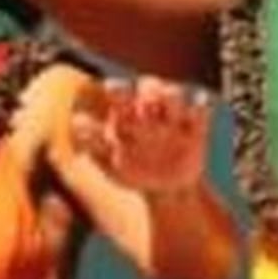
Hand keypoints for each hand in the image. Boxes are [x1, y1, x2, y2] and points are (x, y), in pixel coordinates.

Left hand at [69, 75, 213, 194]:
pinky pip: (201, 112)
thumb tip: (76, 122)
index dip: (118, 90)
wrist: (166, 190)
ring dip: (170, 97)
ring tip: (166, 101)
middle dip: (148, 90)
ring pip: (174, 97)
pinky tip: (201, 104)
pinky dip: (201, 106)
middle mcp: (151, 109)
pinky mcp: (196, 128)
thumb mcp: (110, 162)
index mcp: (126, 112)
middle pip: (150, 88)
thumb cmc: (132, 170)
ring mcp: (174, 118)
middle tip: (143, 101)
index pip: (121, 94)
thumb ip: (94, 142)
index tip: (111, 88)